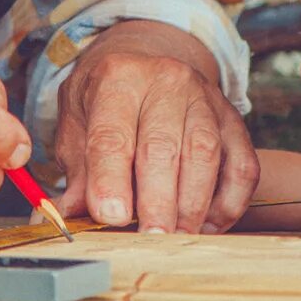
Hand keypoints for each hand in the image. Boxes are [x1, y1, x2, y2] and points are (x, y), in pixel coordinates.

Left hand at [52, 20, 256, 233]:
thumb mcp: (77, 124)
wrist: (147, 61)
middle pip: (164, 146)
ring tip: (175, 238)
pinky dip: (227, 203)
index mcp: (118, 79)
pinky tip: (205, 226)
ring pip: (206, 155)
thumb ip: (77, 172)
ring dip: (192, 205)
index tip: (111, 216)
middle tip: (150, 239)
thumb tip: (58, 218)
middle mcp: (166, 82)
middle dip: (157, 200)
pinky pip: (242, 167)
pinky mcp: (233, 122)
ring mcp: (206, 100)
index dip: (111, 178)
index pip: (113, 134)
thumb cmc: (106, 101)